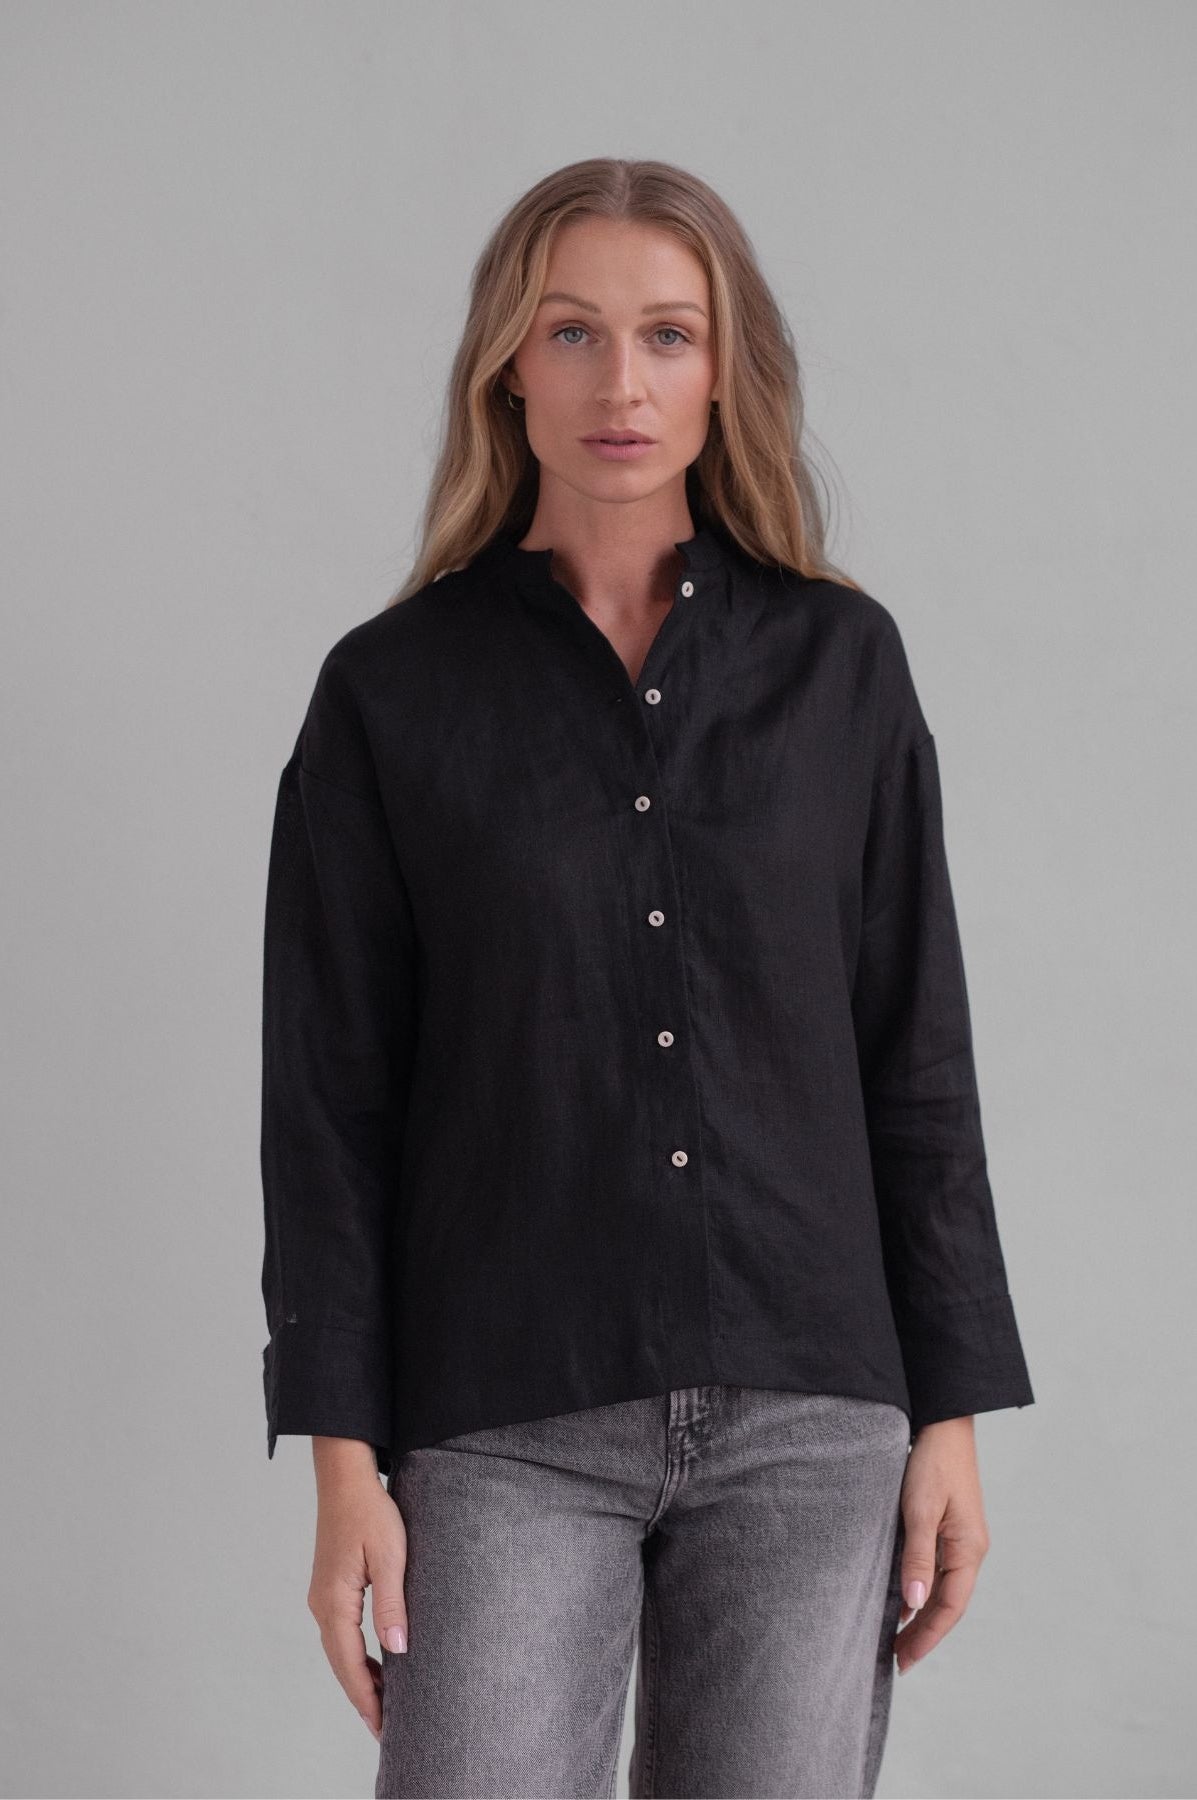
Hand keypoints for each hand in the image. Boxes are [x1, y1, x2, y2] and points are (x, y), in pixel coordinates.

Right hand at [307, 1438, 409, 1743]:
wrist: (345, 1477)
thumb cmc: (370, 1511)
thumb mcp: (390, 1556)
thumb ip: (391, 1605)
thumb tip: (397, 1651)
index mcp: (334, 1602)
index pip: (350, 1664)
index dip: (367, 1698)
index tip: (383, 1727)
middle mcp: (321, 1604)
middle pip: (341, 1664)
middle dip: (363, 1696)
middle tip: (386, 1727)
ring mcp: (322, 1596)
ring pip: (339, 1650)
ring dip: (360, 1675)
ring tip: (385, 1702)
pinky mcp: (329, 1587)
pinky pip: (341, 1633)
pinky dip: (356, 1654)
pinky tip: (376, 1661)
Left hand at [893, 1415, 989, 1674]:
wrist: (942, 1422)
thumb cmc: (932, 1462)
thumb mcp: (919, 1509)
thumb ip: (917, 1557)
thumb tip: (915, 1604)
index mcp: (969, 1549)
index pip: (949, 1608)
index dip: (926, 1637)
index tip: (903, 1661)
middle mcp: (969, 1550)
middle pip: (948, 1605)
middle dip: (924, 1634)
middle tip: (896, 1661)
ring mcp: (961, 1539)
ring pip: (942, 1590)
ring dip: (921, 1615)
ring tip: (895, 1640)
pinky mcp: (949, 1528)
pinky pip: (937, 1571)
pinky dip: (920, 1591)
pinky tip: (901, 1601)